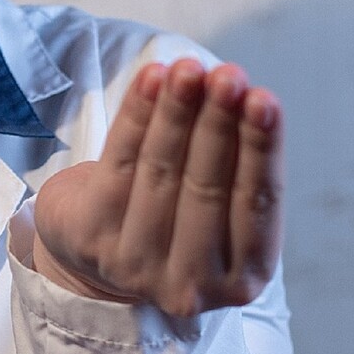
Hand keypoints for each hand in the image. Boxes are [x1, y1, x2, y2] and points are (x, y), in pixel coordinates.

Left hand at [30, 58, 283, 316]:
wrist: (96, 260)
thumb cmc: (176, 220)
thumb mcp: (219, 208)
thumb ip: (234, 165)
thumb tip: (239, 95)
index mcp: (241, 278)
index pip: (256, 204)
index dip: (260, 149)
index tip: (263, 100)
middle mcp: (190, 284)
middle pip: (207, 187)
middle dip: (218, 124)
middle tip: (228, 76)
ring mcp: (135, 265)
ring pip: (160, 171)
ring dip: (176, 113)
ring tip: (188, 69)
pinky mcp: (89, 239)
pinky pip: (117, 162)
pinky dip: (136, 116)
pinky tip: (151, 79)